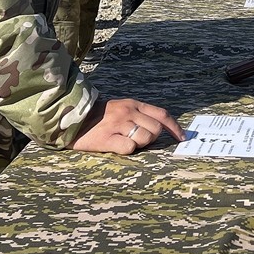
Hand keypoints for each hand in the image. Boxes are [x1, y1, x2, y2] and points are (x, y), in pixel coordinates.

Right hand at [69, 97, 184, 153]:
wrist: (72, 118)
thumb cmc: (100, 117)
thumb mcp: (122, 108)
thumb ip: (140, 115)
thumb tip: (161, 128)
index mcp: (133, 104)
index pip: (162, 114)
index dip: (175, 127)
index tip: (182, 138)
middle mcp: (127, 111)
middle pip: (156, 129)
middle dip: (152, 138)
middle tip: (137, 139)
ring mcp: (117, 124)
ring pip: (145, 138)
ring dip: (140, 144)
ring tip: (125, 141)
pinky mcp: (106, 138)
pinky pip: (129, 147)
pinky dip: (127, 149)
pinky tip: (116, 146)